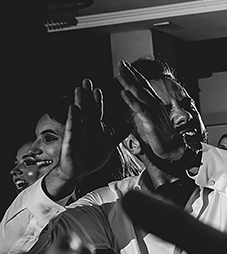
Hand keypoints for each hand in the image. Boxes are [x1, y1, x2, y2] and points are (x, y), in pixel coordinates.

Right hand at [43, 79, 118, 199]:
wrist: (80, 172)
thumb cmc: (92, 157)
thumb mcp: (109, 145)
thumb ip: (118, 135)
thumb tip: (128, 127)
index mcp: (94, 127)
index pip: (96, 111)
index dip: (97, 100)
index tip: (98, 89)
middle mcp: (85, 127)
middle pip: (86, 108)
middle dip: (86, 95)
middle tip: (86, 81)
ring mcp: (77, 133)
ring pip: (78, 115)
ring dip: (79, 102)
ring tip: (78, 89)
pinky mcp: (71, 141)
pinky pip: (72, 129)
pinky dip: (73, 119)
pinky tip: (73, 109)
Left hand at [114, 60, 188, 162]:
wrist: (173, 148)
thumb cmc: (163, 136)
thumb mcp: (153, 118)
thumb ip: (146, 109)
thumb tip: (139, 102)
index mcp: (154, 103)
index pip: (143, 86)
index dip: (134, 75)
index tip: (125, 66)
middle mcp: (154, 104)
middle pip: (141, 85)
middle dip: (131, 73)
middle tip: (121, 63)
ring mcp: (153, 111)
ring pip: (139, 94)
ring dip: (129, 82)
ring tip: (120, 73)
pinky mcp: (150, 121)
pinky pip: (139, 109)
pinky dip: (131, 100)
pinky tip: (123, 93)